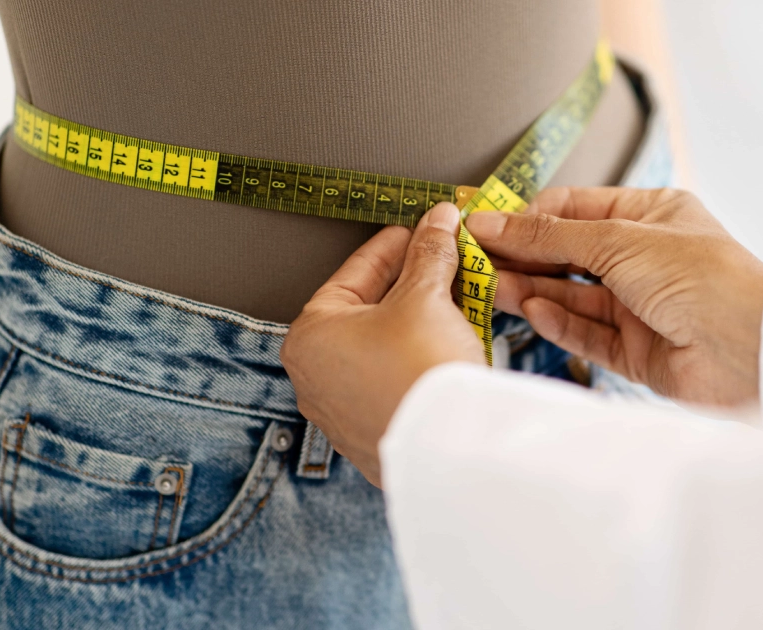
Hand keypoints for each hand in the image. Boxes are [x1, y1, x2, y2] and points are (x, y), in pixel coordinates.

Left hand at [283, 203, 483, 486]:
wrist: (452, 448)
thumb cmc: (419, 371)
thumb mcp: (426, 296)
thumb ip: (430, 253)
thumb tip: (438, 221)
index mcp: (309, 338)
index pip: (352, 275)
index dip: (391, 247)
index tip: (416, 232)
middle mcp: (314, 379)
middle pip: (366, 314)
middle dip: (408, 286)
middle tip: (440, 263)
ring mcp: (342, 414)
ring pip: (381, 351)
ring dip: (417, 323)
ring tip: (453, 302)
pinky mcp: (375, 437)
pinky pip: (394, 384)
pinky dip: (417, 361)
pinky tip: (448, 346)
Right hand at [465, 188, 762, 406]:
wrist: (753, 351)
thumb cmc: (703, 279)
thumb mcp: (619, 241)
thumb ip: (550, 236)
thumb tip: (491, 221)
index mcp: (653, 216)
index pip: (576, 209)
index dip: (529, 217)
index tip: (484, 227)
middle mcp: (647, 259)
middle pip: (570, 254)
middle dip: (525, 257)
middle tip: (477, 262)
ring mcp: (642, 306)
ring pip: (574, 296)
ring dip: (534, 291)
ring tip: (493, 289)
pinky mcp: (639, 351)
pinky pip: (589, 334)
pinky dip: (560, 324)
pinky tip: (533, 313)